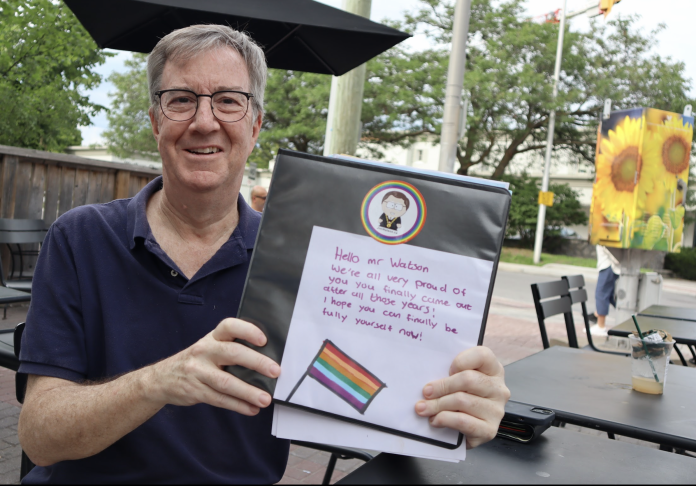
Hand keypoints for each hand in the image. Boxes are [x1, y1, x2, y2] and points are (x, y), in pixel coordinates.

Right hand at [148, 318, 279, 415]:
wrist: (161, 379)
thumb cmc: (196, 361)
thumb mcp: (209, 348)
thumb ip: (231, 350)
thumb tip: (266, 361)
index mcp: (212, 338)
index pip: (229, 326)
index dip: (247, 330)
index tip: (264, 340)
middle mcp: (204, 351)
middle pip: (232, 353)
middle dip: (256, 362)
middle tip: (275, 371)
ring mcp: (198, 371)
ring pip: (226, 382)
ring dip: (248, 391)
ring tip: (265, 399)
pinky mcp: (195, 391)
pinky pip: (219, 399)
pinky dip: (237, 405)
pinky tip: (251, 409)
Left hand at [415, 346, 509, 448]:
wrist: (470, 431)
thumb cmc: (462, 398)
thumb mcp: (460, 380)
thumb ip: (452, 374)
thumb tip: (430, 382)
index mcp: (494, 370)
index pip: (482, 355)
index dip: (461, 361)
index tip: (446, 370)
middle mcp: (499, 389)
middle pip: (468, 379)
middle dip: (442, 386)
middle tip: (426, 392)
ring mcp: (496, 410)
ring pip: (462, 401)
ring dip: (437, 405)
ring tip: (424, 408)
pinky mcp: (489, 430)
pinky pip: (462, 421)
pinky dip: (444, 419)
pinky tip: (435, 420)